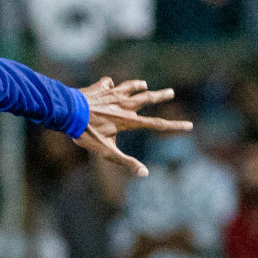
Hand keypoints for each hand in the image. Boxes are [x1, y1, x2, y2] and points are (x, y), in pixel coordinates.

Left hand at [74, 78, 190, 177]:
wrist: (68, 112)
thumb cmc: (86, 134)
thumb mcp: (107, 152)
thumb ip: (126, 162)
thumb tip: (145, 173)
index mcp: (128, 120)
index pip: (156, 125)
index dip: (174, 126)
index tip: (189, 125)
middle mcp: (124, 105)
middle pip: (147, 99)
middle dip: (161, 96)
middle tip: (171, 92)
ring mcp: (112, 94)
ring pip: (130, 87)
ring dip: (139, 86)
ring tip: (145, 85)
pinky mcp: (100, 88)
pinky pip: (108, 83)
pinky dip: (111, 84)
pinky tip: (110, 83)